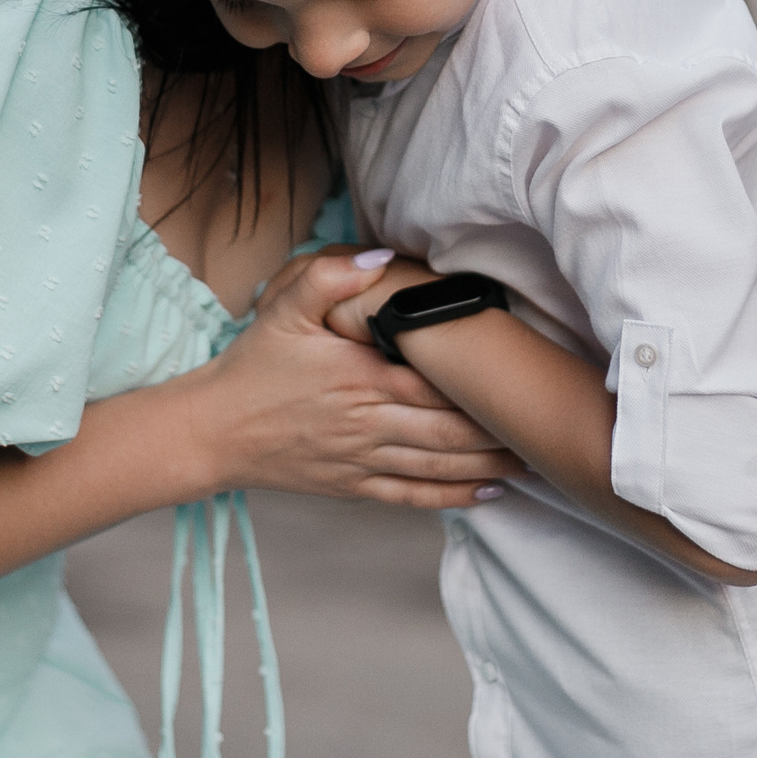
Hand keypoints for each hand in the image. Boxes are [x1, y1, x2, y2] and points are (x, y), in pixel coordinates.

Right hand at [179, 251, 522, 508]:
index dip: (481, 383)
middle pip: (451, 430)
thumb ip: (331, 277)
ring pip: (441, 466)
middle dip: (500, 430)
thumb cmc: (252, 368)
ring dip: (490, 465)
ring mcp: (363, 460)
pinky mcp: (354, 486)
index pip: (436, 382)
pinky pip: (414, 497)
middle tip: (544, 423)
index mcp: (361, 379)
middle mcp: (369, 424)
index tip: (520, 375)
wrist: (212, 430)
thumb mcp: (283, 308)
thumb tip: (379, 260)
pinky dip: (455, 498)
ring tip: (533, 459)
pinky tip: (489, 495)